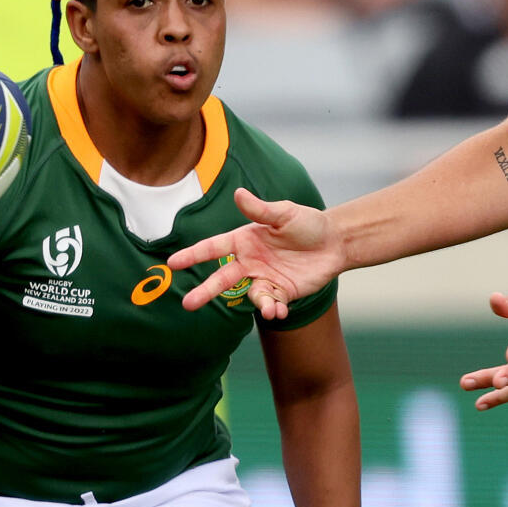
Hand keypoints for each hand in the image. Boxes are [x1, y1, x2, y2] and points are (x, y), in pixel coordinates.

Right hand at [168, 189, 343, 317]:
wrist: (335, 243)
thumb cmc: (308, 223)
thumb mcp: (285, 213)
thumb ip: (260, 209)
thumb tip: (238, 194)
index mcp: (244, 240)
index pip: (213, 248)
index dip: (193, 255)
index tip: (172, 263)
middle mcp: (250, 261)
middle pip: (222, 278)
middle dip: (205, 291)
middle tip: (188, 304)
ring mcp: (265, 278)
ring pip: (251, 296)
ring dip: (259, 303)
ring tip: (270, 310)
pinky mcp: (282, 293)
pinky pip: (272, 305)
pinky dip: (274, 310)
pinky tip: (280, 312)